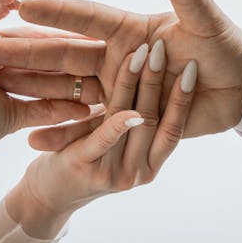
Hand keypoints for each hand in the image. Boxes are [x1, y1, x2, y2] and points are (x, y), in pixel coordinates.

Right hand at [0, 0, 241, 138]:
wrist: (239, 88)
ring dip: (34, 88)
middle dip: (28, 50)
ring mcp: (117, 87)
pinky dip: (62, 131)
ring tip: (0, 85)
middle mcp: (116, 57)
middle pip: (65, 53)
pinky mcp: (124, 116)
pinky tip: (33, 136)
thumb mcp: (205, 22)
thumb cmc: (224, 49)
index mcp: (129, 30)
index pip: (85, 17)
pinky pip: (89, 125)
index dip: (55, 11)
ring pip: (67, 87)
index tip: (20, 2)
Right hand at [0, 0, 88, 163]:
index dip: (57, 42)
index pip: (33, 43)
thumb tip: (86, 109)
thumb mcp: (19, 114)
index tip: (85, 46)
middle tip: (79, 26)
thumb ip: (49, 109)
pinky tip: (15, 0)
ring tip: (49, 5)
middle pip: (24, 23)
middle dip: (52, 24)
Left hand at [3, 43, 196, 238]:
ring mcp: (114, 172)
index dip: (184, 98)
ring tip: (143, 52)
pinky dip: (118, 121)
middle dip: (160, 80)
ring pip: (133, 122)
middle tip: (164, 47)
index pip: (175, 127)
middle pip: (155, 119)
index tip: (192, 66)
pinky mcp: (87, 166)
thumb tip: (152, 78)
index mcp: (150, 164)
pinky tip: (128, 103)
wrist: (49, 195)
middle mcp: (138, 171)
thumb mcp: (116, 144)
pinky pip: (105, 138)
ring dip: (139, 85)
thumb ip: (134, 123)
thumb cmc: (85, 160)